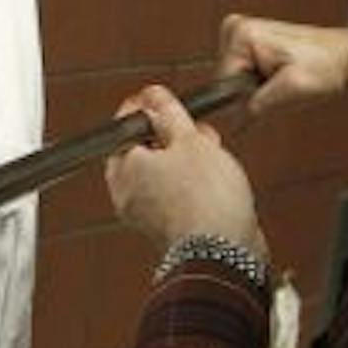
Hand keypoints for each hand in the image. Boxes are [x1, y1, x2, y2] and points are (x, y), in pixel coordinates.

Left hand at [106, 85, 261, 256]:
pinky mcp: (170, 228)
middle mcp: (127, 193)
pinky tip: (214, 178)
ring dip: (185, 158)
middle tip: (192, 128)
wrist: (225, 251)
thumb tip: (154, 96)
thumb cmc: (205, 201)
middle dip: (170, 134)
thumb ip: (169, 113)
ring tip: (210, 152)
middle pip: (143, 150)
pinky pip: (175, 195)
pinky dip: (191, 183)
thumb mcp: (189, 139)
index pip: (125, 126)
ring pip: (161, 173)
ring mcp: (147, 214)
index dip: (146, 108)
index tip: (161, 99)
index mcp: (122, 167)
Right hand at [217, 14, 347, 131]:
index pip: (222, 84)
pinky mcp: (249, 41)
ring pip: (234, 81)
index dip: (246, 98)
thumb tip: (232, 120)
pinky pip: (242, 73)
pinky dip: (260, 81)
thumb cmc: (327, 65)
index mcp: (241, 35)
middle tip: (282, 85)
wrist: (345, 55)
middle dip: (253, 91)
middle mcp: (236, 28)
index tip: (271, 93)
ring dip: (258, 87)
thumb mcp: (292, 91)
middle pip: (227, 81)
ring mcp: (242, 33)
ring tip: (284, 78)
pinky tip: (280, 74)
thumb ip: (257, 106)